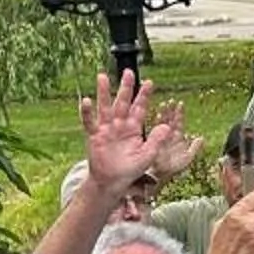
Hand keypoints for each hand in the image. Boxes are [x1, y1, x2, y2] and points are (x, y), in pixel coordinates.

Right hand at [78, 71, 186, 195]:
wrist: (112, 182)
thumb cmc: (130, 170)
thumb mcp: (147, 156)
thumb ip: (156, 141)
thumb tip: (167, 126)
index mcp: (134, 128)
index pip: (140, 108)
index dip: (144, 95)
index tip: (150, 82)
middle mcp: (120, 125)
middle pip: (123, 102)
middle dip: (126, 87)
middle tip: (128, 71)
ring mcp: (106, 129)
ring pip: (105, 107)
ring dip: (103, 92)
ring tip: (102, 76)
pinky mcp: (94, 136)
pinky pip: (89, 122)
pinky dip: (87, 112)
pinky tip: (86, 100)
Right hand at [148, 97, 205, 182]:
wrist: (159, 176)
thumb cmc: (172, 169)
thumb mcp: (187, 159)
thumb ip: (195, 148)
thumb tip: (201, 138)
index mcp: (177, 138)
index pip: (179, 122)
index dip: (180, 113)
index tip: (180, 103)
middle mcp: (168, 136)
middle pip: (170, 119)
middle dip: (170, 110)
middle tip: (171, 100)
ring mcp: (159, 137)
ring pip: (161, 122)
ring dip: (163, 113)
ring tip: (163, 104)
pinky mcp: (151, 140)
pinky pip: (153, 129)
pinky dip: (154, 122)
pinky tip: (155, 115)